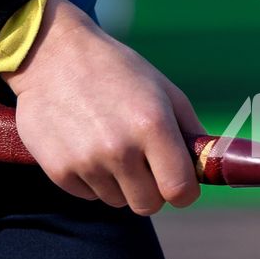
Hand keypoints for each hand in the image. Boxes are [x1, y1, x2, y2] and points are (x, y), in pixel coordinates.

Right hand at [5, 0, 205, 214]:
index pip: (180, 191)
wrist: (51, 53)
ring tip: (107, 143)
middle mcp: (120, 148)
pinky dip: (91, 178)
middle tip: (141, 163)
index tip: (177, 182)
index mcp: (152, 125)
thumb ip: (190, 130)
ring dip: (118, 182)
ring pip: (117, 201)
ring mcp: (86, 161)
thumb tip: (209, 166)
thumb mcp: (161, 88)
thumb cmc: (114, 68)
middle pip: (148, 205)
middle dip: (151, 189)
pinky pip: (88, 195)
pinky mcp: (58, 170)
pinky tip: (84, 144)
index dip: (183, 191)